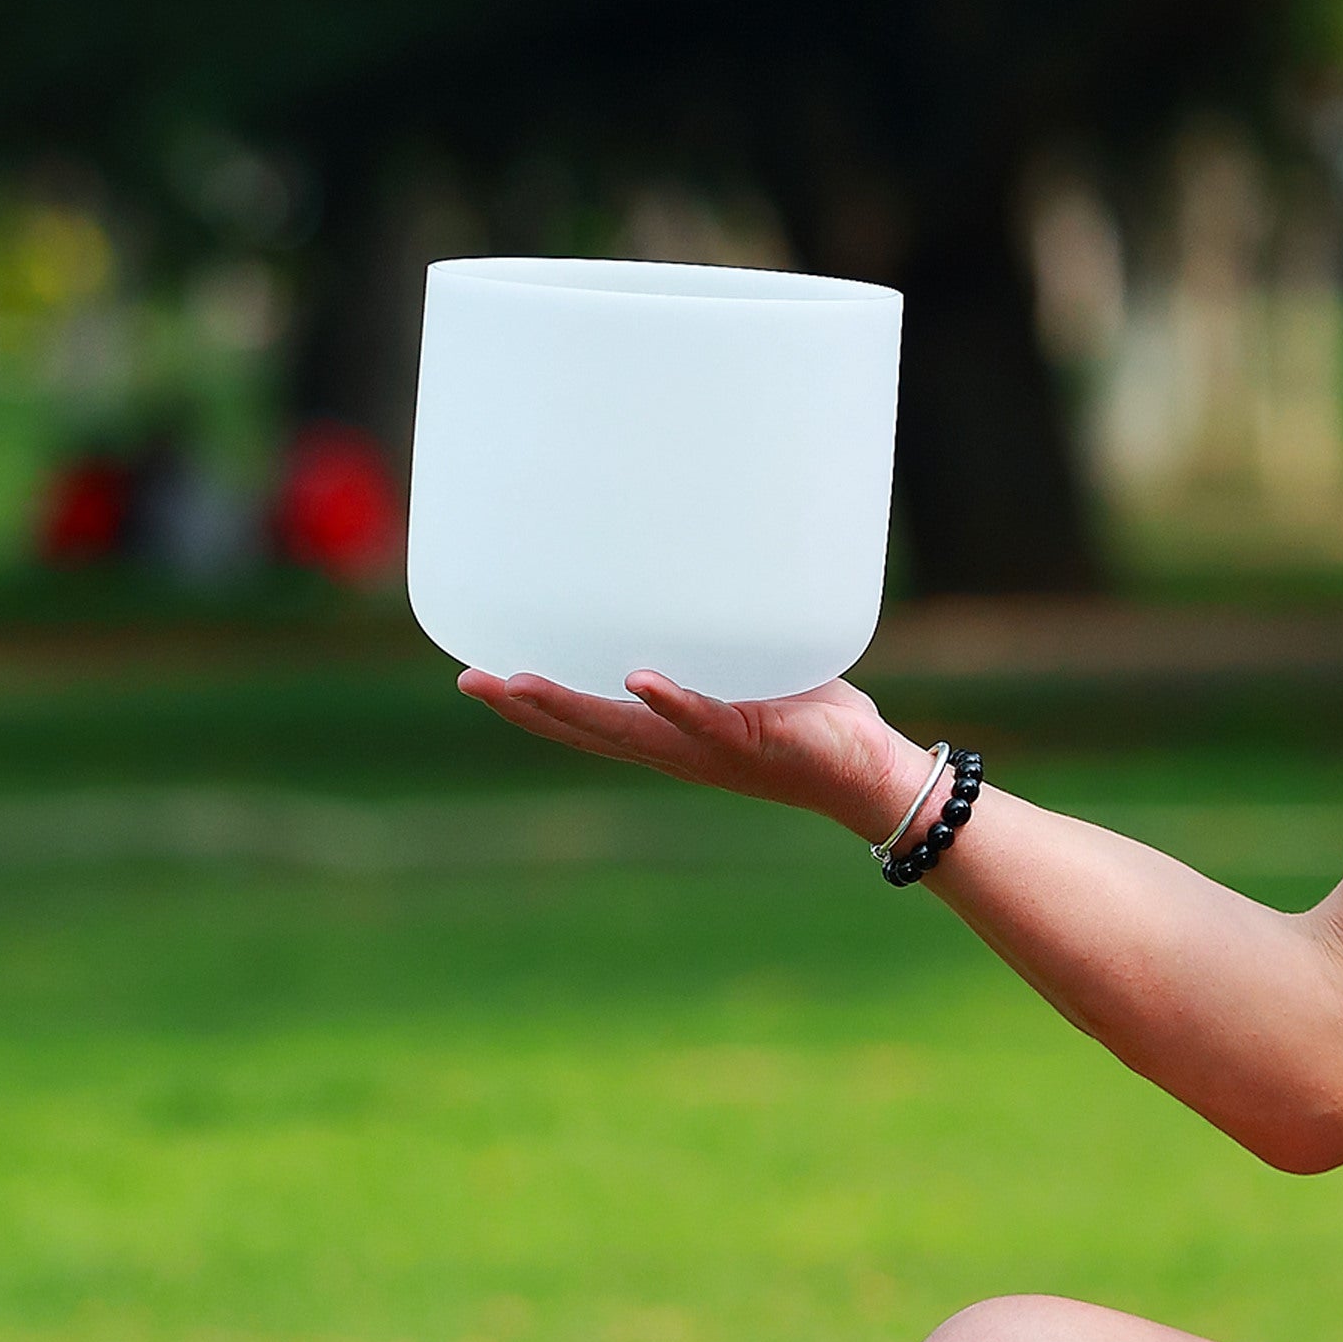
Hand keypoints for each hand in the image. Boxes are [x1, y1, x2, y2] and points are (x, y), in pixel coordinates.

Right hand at [457, 666, 924, 838]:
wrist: (872, 772)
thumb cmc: (814, 720)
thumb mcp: (755, 676)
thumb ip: (723, 639)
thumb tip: (701, 569)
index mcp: (671, 735)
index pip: (589, 721)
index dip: (533, 705)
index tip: (476, 675)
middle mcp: (679, 748)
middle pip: (587, 730)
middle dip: (528, 707)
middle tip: (470, 680)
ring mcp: (711, 748)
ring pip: (628, 730)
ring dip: (574, 708)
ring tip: (522, 681)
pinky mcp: (755, 740)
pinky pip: (707, 720)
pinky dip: (673, 702)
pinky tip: (639, 681)